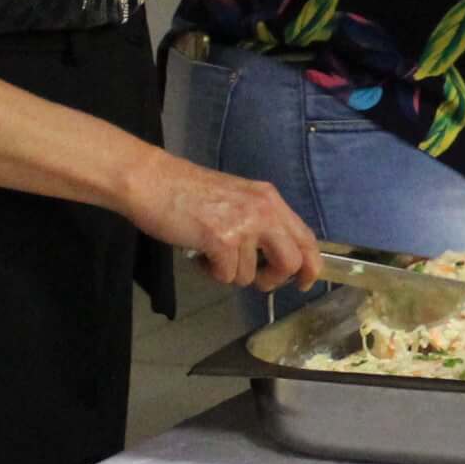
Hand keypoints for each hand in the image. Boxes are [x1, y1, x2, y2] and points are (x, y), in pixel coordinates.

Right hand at [125, 156, 320, 291]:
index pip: (306, 237)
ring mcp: (245, 225)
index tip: (304, 282)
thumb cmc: (188, 192)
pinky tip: (199, 254)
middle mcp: (264, 211)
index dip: (311, 265)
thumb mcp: (237, 199)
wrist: (153, 181)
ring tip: (209, 253)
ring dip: (229, 273)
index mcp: (270, 200)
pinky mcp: (222, 240)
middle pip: (292, 262)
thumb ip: (259, 222)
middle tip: (255, 280)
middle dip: (274, 279)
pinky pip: (226, 276)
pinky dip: (211, 273)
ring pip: (250, 275)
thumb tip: (273, 257)